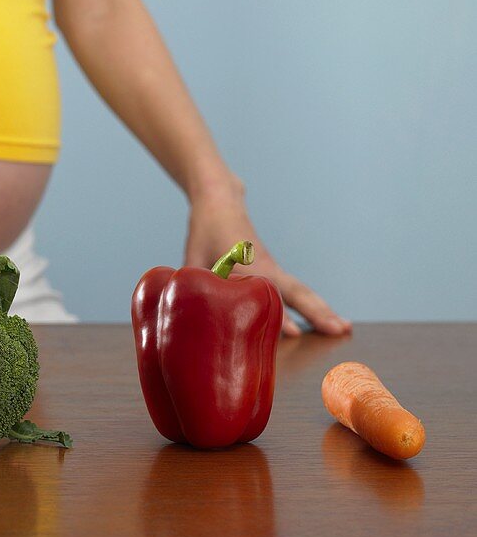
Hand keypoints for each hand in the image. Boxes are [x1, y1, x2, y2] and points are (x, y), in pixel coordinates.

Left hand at [185, 190, 351, 336]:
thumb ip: (195, 288)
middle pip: (297, 292)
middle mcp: (266, 268)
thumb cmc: (205, 231)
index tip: (293, 334)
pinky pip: (296, 289)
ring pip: (301, 291)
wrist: (220, 202)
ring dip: (322, 309)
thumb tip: (194, 316)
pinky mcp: (272, 270)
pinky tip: (323, 317)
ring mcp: (273, 268)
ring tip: (344, 328)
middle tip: (339, 331)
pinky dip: (311, 303)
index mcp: (248, 265)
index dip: (278, 315)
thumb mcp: (194, 260)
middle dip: (317, 313)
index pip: (267, 294)